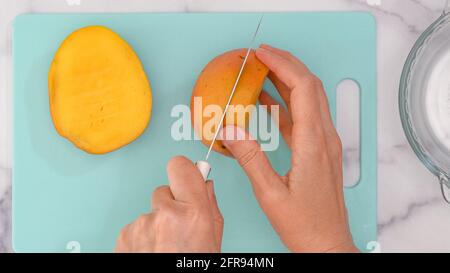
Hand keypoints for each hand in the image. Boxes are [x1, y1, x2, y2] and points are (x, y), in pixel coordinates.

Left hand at [115, 156, 222, 252]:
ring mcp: (141, 225)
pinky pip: (137, 224)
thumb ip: (210, 207)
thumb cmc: (193, 270)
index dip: (185, 170)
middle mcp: (164, 215)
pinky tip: (154, 251)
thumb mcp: (214, 241)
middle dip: (172, 203)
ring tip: (166, 246)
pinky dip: (144, 235)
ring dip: (157, 222)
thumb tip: (206, 186)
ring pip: (150, 210)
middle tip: (179, 225)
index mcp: (192, 213)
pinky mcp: (124, 235)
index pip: (181, 166)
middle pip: (164, 190)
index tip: (188, 175)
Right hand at [220, 44, 357, 252]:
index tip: (262, 54)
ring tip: (263, 71)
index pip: (303, 89)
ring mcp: (324, 143)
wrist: (327, 243)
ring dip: (288, 80)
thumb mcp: (271, 193)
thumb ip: (250, 159)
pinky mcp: (319, 150)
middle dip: (286, 63)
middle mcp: (324, 138)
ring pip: (310, 99)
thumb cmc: (305, 224)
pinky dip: (287, 103)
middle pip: (310, 86)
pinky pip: (304, 117)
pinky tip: (269, 103)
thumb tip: (230, 130)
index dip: (283, 65)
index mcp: (314, 144)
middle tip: (260, 55)